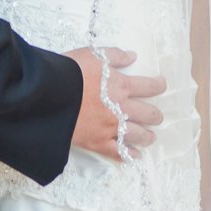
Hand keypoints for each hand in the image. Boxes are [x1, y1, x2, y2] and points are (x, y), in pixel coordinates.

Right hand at [65, 47, 165, 161]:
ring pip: (138, 135)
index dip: (158, 85)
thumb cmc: (70, 71)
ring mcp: (111, 127)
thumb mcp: (93, 54)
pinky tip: (135, 156)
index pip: (148, 86)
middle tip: (157, 116)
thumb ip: (115, 55)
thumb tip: (133, 56)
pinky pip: (118, 152)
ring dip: (147, 136)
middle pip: (148, 114)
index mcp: (121, 85)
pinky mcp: (98, 142)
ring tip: (150, 137)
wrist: (49, 94)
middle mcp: (121, 108)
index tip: (162, 85)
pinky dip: (129, 155)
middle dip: (155, 115)